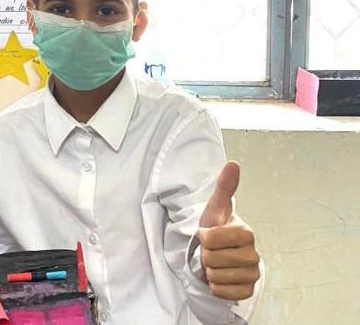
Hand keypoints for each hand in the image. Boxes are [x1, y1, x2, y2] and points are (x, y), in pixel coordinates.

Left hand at [197, 161, 259, 300]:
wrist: (216, 255)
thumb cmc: (214, 230)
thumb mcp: (214, 208)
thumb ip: (224, 187)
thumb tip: (233, 164)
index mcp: (246, 233)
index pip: (211, 239)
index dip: (203, 238)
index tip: (207, 234)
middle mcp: (254, 254)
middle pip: (212, 259)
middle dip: (205, 256)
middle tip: (211, 251)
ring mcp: (253, 274)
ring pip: (217, 277)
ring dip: (209, 271)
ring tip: (215, 263)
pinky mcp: (248, 291)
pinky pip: (224, 292)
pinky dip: (215, 287)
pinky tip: (220, 277)